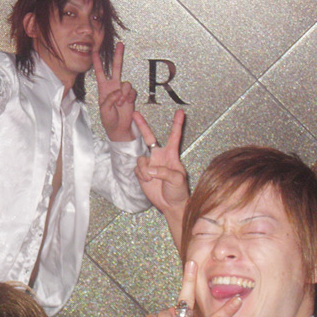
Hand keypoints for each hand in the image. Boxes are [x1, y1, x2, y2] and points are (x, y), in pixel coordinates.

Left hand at [94, 42, 136, 141]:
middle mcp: (113, 87)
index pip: (100, 72)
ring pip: (126, 83)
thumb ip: (109, 99)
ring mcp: (122, 91)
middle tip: (120, 44)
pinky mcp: (130, 95)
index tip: (94, 51)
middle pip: (116, 68)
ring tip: (120, 103)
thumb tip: (117, 92)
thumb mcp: (104, 110)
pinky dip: (129, 97)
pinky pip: (132, 91)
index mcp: (103, 89)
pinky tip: (126, 103)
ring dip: (123, 94)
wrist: (119, 128)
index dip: (97, 62)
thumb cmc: (109, 120)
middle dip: (118, 56)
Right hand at [134, 110, 188, 248]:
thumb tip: (150, 169)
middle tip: (136, 114)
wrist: (170, 205)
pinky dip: (141, 175)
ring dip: (144, 169)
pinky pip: (137, 169)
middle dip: (142, 125)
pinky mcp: (142, 173)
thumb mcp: (177, 179)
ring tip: (151, 178)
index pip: (174, 136)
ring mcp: (150, 164)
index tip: (180, 112)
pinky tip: (147, 181)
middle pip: (149, 137)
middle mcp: (159, 156)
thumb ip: (164, 172)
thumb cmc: (179, 191)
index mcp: (171, 155)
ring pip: (140, 158)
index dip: (177, 124)